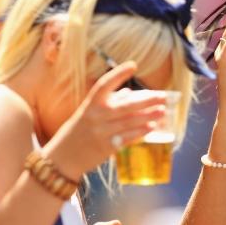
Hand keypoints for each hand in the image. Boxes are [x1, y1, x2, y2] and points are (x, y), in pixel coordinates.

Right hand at [42, 62, 166, 179]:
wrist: (62, 159)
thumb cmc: (78, 131)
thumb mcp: (87, 113)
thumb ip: (108, 102)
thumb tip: (129, 92)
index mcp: (90, 104)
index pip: (104, 84)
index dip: (118, 74)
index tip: (133, 65)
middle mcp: (95, 116)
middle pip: (125, 106)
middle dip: (147, 100)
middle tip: (163, 96)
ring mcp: (101, 132)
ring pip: (130, 122)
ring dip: (148, 116)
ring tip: (162, 110)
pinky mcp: (106, 147)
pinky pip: (127, 137)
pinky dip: (140, 132)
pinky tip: (152, 126)